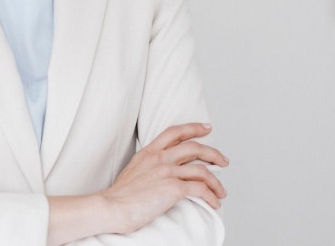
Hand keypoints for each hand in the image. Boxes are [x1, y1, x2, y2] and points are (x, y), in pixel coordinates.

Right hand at [99, 123, 228, 233]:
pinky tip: (214, 202)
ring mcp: (167, 171)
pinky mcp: (173, 188)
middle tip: (223, 160)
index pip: (174, 132)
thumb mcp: (133, 171)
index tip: (206, 127)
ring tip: (221, 191)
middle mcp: (160, 158)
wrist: (111, 207)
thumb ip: (149, 166)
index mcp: (149, 152)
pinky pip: (201, 189)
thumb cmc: (119, 196)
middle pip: (194, 147)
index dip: (193, 128)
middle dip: (214, 154)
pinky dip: (212, 196)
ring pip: (203, 170)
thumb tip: (162, 173)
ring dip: (216, 182)